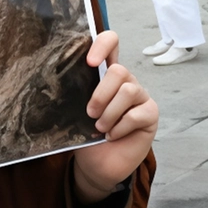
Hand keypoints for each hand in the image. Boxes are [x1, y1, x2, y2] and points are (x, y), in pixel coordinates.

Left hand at [73, 31, 157, 203]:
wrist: (98, 165)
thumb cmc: (85, 136)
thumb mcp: (74, 113)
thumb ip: (74, 96)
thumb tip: (56, 85)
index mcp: (105, 75)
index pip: (111, 43)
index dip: (103, 45)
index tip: (90, 62)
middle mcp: (125, 81)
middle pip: (119, 71)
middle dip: (101, 94)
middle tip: (90, 114)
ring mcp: (140, 97)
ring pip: (129, 90)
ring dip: (110, 113)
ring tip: (100, 128)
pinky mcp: (150, 114)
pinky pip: (136, 114)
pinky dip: (119, 127)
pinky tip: (112, 135)